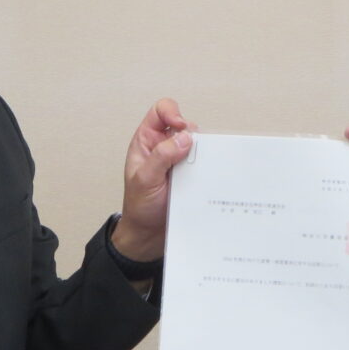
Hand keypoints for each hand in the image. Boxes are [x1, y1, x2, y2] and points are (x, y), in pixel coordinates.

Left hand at [111, 100, 194, 262]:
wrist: (148, 237)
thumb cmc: (139, 208)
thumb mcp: (145, 181)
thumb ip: (161, 157)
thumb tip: (183, 137)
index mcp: (147, 142)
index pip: (161, 112)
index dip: (173, 114)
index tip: (181, 128)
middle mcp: (164, 148)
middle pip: (185, 126)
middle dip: (192, 137)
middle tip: (191, 156)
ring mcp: (179, 162)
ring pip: (198, 145)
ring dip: (201, 154)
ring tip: (198, 170)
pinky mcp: (191, 176)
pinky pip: (205, 164)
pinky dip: (209, 167)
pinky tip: (206, 178)